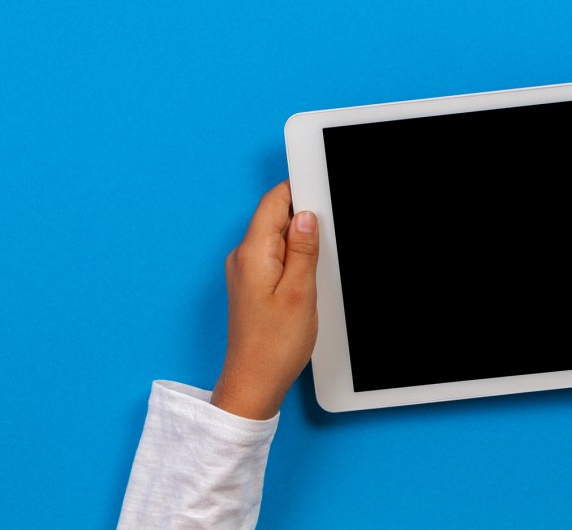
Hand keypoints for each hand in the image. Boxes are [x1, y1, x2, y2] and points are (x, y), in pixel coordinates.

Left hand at [211, 181, 319, 419]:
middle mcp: (242, 257)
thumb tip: (306, 216)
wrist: (253, 382)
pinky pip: (272, 256)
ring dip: (299, 241)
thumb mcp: (300, 291)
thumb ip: (303, 248)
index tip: (323, 187)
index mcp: (253, 253)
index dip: (300, 189)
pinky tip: (306, 276)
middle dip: (303, 217)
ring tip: (318, 263)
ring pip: (275, 237)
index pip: (274, 201)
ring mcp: (244, 271)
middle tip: (329, 234)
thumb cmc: (274, 345)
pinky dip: (292, 258)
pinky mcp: (250, 284)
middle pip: (275, 216)